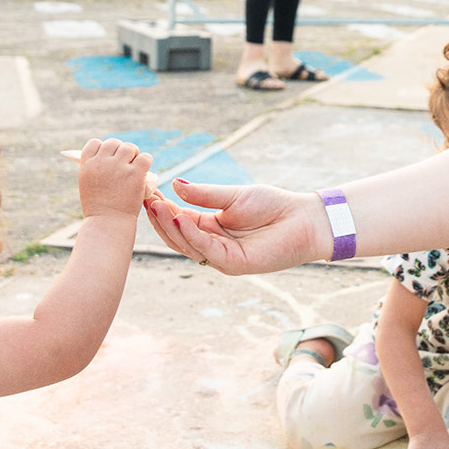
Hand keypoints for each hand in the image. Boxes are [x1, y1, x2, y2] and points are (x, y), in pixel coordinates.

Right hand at [77, 137, 151, 218]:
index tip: (108, 158)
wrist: (107, 224)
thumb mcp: (88, 186)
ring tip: (135, 165)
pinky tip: (144, 169)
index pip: (94, 143)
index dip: (103, 149)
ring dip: (134, 154)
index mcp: (87, 164)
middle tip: (126, 162)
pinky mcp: (134, 173)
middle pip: (113, 143)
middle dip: (120, 151)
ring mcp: (118, 167)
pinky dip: (146, 161)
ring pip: (129, 148)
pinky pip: (145, 157)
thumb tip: (106, 157)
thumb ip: (95, 170)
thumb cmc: (98, 209)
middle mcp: (101, 162)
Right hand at [143, 181, 328, 273]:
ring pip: (187, 245)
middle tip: (145, 199)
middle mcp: (213, 243)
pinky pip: (206, 250)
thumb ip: (204, 194)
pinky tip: (180, 218)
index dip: (162, 208)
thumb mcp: (234, 195)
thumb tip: (175, 184)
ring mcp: (221, 256)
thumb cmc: (273, 205)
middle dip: (160, 218)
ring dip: (170, 226)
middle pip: (177, 235)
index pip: (179, 219)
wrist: (303, 219)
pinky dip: (191, 235)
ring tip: (157, 206)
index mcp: (211, 226)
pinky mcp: (233, 264)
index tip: (146, 192)